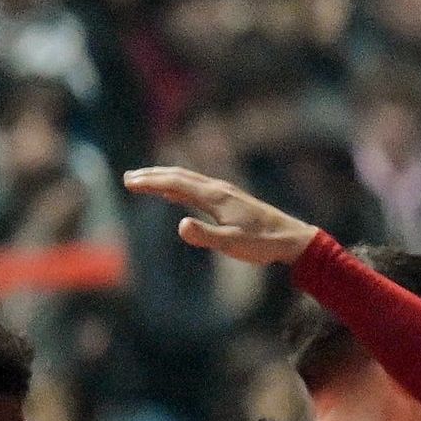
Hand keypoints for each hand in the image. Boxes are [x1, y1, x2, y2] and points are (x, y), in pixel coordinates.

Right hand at [120, 164, 316, 264]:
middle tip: (128, 178)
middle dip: (152, 176)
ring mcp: (224, 193)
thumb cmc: (262, 243)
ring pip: (188, 179)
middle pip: (179, 176)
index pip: (175, 184)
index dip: (150, 183)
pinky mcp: (229, 200)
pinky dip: (179, 186)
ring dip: (164, 178)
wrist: (291, 239)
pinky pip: (197, 187)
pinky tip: (174, 194)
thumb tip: (179, 225)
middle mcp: (218, 189)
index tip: (129, 183)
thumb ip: (205, 235)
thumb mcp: (231, 244)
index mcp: (215, 197)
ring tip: (144, 181)